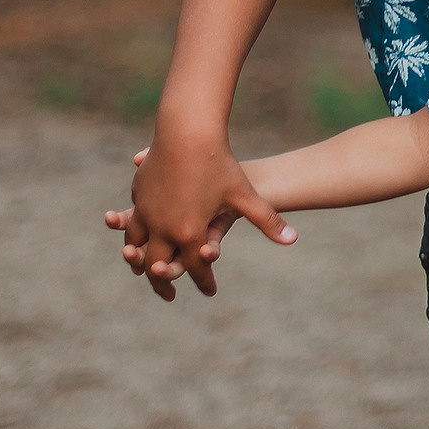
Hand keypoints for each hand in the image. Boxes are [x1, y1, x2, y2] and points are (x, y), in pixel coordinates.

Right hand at [116, 134, 291, 300]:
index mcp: (191, 233)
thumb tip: (294, 239)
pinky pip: (134, 222)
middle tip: (169, 296)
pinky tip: (141, 236)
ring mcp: (147, 212)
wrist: (187, 132)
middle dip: (163, 285)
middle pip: (158, 268)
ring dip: (140, 262)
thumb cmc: (220, 163)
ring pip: (137, 247)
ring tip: (146, 271)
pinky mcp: (138, 195)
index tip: (210, 292)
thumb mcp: (244, 195)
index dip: (204, 283)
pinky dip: (136, 235)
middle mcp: (164, 228)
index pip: (196, 269)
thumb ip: (267, 221)